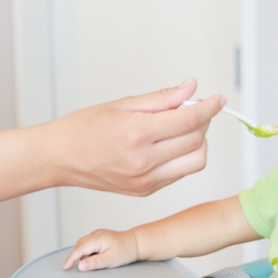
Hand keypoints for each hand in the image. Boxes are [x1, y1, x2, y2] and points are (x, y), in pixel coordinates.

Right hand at [46, 77, 225, 195]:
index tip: (218, 99)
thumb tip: (192, 87)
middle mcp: (144, 161)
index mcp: (137, 133)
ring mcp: (146, 180)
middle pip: (197, 140)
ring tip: (183, 128)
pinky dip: (184, 156)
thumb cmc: (85, 128)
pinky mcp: (146, 191)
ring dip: (199, 142)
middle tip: (194, 109)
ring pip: (195, 161)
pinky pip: (180, 173)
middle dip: (203, 121)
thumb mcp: (123, 105)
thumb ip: (163, 98)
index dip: (209, 107)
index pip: (189, 119)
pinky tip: (171, 144)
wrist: (59, 158)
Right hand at [62, 229, 138, 270]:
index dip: (71, 259)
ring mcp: (97, 234)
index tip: (65, 268)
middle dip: (80, 257)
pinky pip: (89, 244)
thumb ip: (94, 263)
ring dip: (85, 254)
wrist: (136, 243)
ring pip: (83, 245)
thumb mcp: (110, 260)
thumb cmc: (125, 251)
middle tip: (92, 264)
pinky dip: (90, 251)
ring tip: (100, 259)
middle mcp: (96, 234)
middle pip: (79, 246)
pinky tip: (100, 255)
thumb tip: (80, 266)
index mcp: (98, 238)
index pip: (79, 249)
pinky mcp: (99, 236)